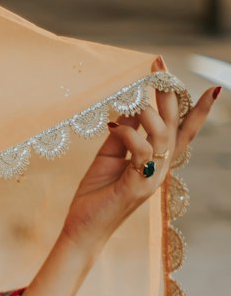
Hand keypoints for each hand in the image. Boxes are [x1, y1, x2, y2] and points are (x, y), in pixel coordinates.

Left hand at [61, 64, 216, 253]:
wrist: (83, 228)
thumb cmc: (96, 195)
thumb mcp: (110, 156)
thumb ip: (123, 133)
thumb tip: (130, 106)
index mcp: (156, 160)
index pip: (183, 132)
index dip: (197, 111)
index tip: (212, 89)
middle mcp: (161, 168)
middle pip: (175, 125)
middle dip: (169, 93)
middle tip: (159, 66)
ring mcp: (152, 177)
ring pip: (163, 134)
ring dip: (148, 112)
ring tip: (134, 102)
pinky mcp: (138, 185)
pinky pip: (141, 150)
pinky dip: (128, 133)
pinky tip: (112, 126)